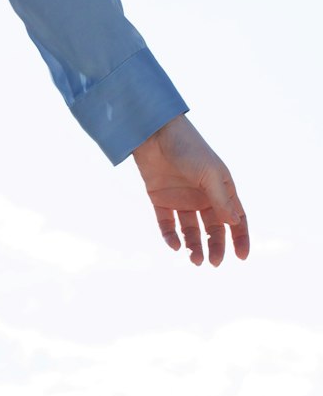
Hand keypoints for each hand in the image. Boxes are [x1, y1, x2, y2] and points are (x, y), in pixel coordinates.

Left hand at [131, 113, 249, 265]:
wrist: (153, 133)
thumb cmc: (188, 148)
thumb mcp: (209, 174)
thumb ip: (221, 199)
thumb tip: (235, 224)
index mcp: (221, 189)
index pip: (235, 218)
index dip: (240, 237)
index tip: (242, 257)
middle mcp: (202, 196)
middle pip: (213, 229)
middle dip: (215, 247)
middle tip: (213, 262)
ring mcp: (181, 199)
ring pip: (191, 231)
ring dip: (194, 246)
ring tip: (195, 259)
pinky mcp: (160, 200)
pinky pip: (167, 224)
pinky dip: (171, 237)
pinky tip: (175, 245)